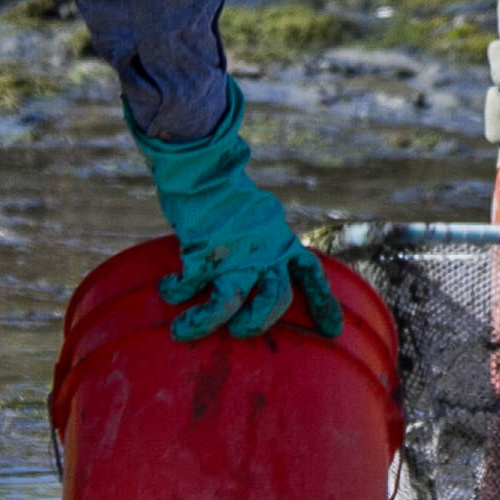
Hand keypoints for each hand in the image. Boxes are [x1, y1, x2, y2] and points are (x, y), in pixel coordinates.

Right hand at [128, 82, 346, 341]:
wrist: (203, 169)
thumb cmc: (227, 197)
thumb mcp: (262, 220)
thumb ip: (265, 247)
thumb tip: (259, 276)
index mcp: (282, 242)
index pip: (311, 275)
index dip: (323, 304)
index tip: (332, 330)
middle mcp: (264, 252)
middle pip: (275, 300)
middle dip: (257, 322)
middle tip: (239, 330)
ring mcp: (234, 254)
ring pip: (230, 302)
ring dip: (207, 323)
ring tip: (185, 330)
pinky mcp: (203, 252)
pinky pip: (190, 286)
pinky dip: (176, 292)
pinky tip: (167, 289)